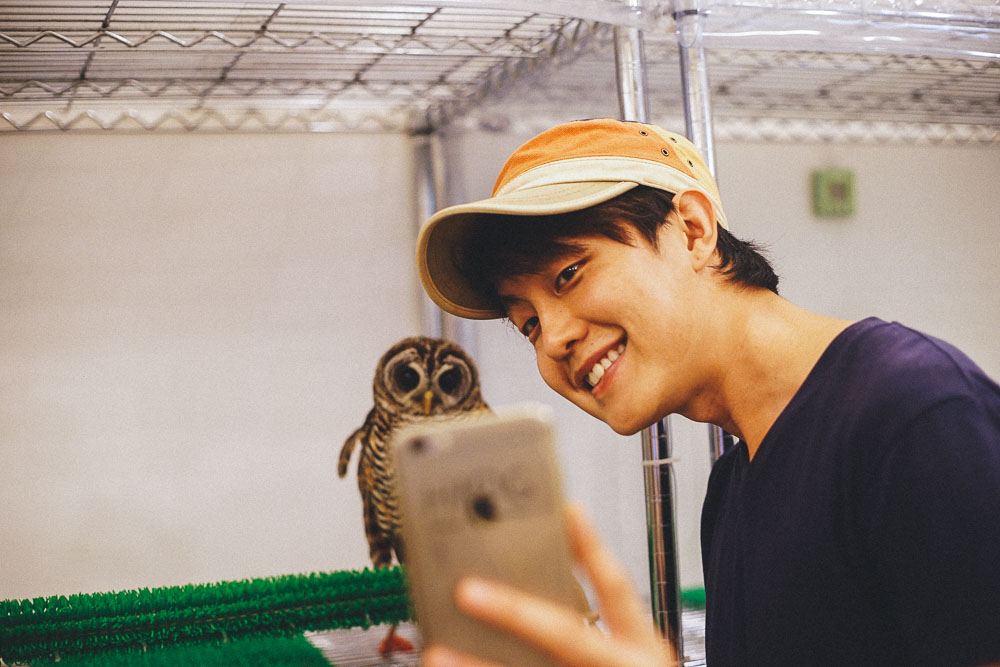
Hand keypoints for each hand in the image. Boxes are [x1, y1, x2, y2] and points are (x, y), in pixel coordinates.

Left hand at [422, 504, 677, 665]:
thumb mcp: (636, 653)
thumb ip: (599, 618)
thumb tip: (544, 571)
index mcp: (642, 649)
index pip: (617, 589)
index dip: (593, 548)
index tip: (567, 510)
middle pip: (564, 636)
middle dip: (513, 611)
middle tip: (467, 590)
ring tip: (437, 652)